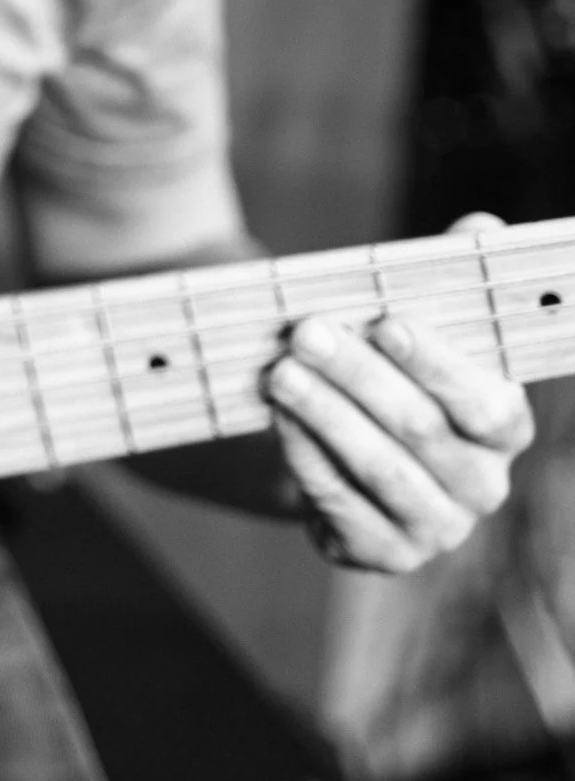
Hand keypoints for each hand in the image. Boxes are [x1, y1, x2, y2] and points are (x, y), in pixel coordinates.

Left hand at [263, 215, 534, 572]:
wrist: (338, 445)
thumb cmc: (384, 371)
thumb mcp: (414, 322)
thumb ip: (447, 277)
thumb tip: (481, 227)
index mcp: (503, 427)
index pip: (488, 404)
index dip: (438, 365)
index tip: (386, 322)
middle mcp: (482, 485)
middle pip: (422, 431)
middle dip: (359, 377)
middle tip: (305, 332)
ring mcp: (436, 527)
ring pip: (379, 469)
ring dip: (326, 416)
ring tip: (279, 373)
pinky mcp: (382, 553)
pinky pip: (341, 505)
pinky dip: (305, 456)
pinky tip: (277, 418)